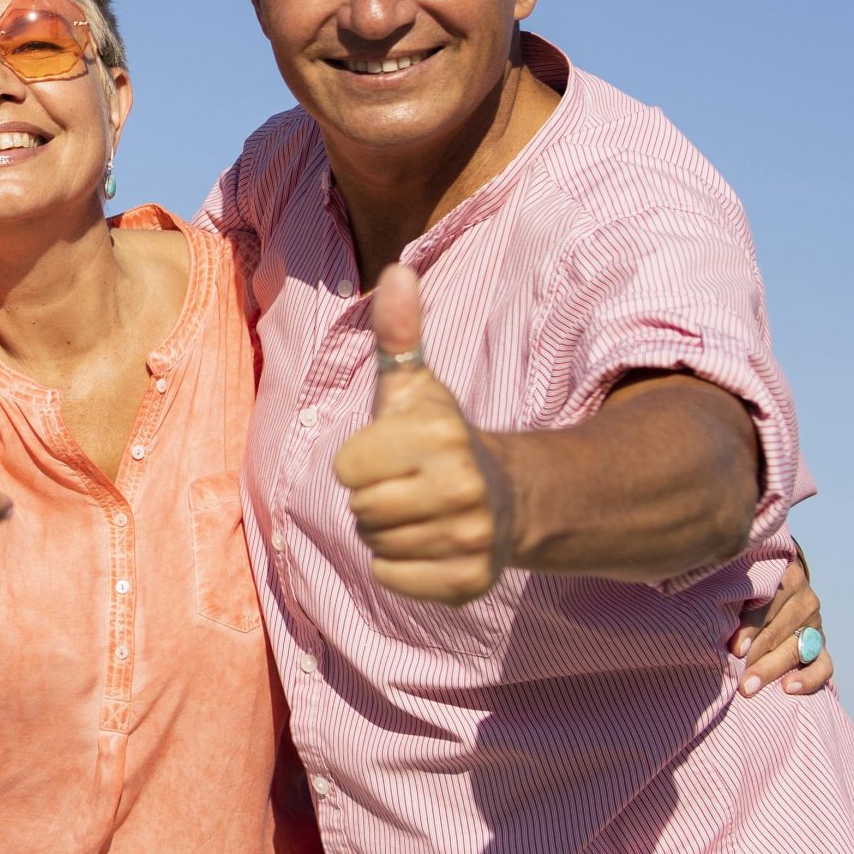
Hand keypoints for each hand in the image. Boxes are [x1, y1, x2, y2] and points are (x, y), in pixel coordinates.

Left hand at [334, 265, 515, 605]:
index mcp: (439, 436)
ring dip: (387, 532)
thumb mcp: (414, 386)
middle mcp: (460, 488)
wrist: (507, 498)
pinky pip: (392, 578)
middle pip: (359, 510)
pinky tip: (430, 543)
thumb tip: (397, 270)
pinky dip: (401, 568)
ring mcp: (470, 539)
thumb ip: (399, 334)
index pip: (346, 469)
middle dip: (373, 498)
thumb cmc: (438, 437)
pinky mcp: (469, 583)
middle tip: (409, 485)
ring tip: (420, 512)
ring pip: (375, 545)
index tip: (393, 453)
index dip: (360, 461)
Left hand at [732, 546, 831, 695]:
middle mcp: (804, 600)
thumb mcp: (740, 587)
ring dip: (771, 669)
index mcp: (786, 577)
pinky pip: (823, 666)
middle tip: (735, 677)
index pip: (768, 604)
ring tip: (749, 686)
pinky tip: (789, 688)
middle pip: (778, 631)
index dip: (750, 627)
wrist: (773, 593)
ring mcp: (815, 624)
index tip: (734, 649)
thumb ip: (731, 599)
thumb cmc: (744, 591)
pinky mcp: (821, 646)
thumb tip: (710, 628)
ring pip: (795, 650)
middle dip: (754, 655)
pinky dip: (809, 678)